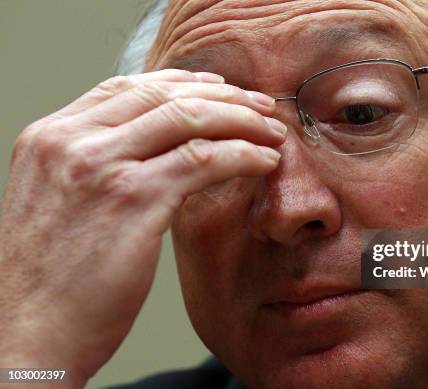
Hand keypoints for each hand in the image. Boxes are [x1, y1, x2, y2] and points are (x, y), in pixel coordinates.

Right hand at [0, 69, 285, 386]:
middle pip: (162, 95)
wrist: (26, 333)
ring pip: (187, 118)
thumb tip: (156, 153)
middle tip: (259, 106)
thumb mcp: (61, 205)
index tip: (219, 88)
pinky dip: (242, 154)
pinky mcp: (132, 199)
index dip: (181, 82)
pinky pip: (202, 159)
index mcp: (51, 138)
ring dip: (240, 121)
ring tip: (272, 132)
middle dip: (223, 95)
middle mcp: (72, 141)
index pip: (126, 88)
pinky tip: (264, 161)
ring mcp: (100, 166)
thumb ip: (98, 168)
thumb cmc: (50, 281)